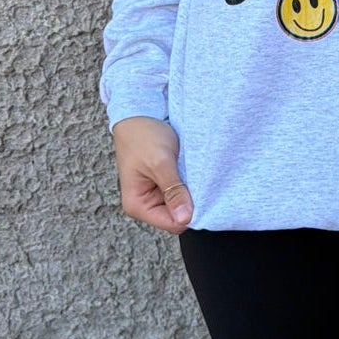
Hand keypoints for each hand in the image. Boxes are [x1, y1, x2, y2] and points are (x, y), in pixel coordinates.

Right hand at [111, 117, 194, 232]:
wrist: (139, 115)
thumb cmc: (143, 136)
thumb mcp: (160, 163)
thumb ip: (173, 191)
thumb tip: (184, 218)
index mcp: (137, 205)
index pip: (172, 224)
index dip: (189, 213)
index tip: (200, 194)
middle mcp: (146, 205)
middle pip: (179, 217)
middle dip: (190, 202)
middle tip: (196, 180)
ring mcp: (156, 196)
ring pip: (183, 205)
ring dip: (191, 191)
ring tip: (192, 173)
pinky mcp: (166, 186)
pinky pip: (183, 193)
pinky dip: (190, 184)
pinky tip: (191, 171)